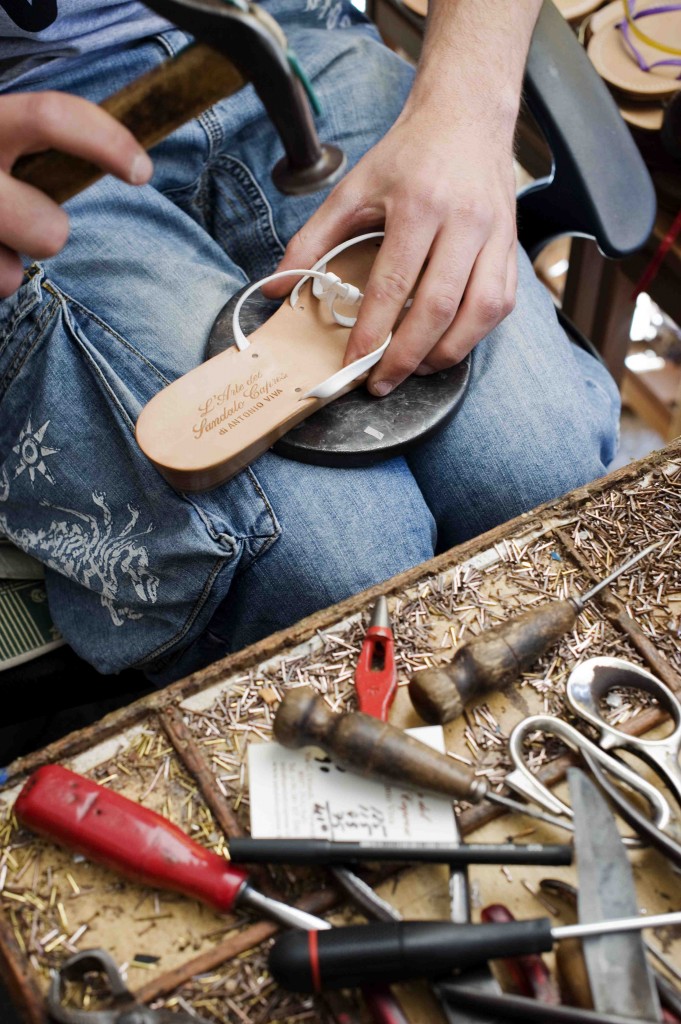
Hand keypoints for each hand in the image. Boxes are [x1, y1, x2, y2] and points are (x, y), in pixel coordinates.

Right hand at [0, 91, 152, 297]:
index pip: (49, 118)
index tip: (142, 169)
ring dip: (9, 260)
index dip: (106, 142)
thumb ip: (37, 139)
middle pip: (45, 231)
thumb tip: (133, 160)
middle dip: (51, 234)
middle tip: (38, 220)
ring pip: (10, 273)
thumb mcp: (3, 135)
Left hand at [264, 106, 517, 395]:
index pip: (393, 283)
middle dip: (407, 356)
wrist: (466, 118)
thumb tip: (278, 287)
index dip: (372, 331)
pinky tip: (446, 345)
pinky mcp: (511, 247)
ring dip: (446, 353)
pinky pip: (501, 304)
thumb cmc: (408, 157)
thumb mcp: (353, 189)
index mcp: (419, 205)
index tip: (353, 363)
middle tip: (382, 382)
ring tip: (414, 369)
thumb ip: (312, 240)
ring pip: (478, 312)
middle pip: (438, 307)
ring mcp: (494, 236)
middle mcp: (463, 222)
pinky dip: (474, 334)